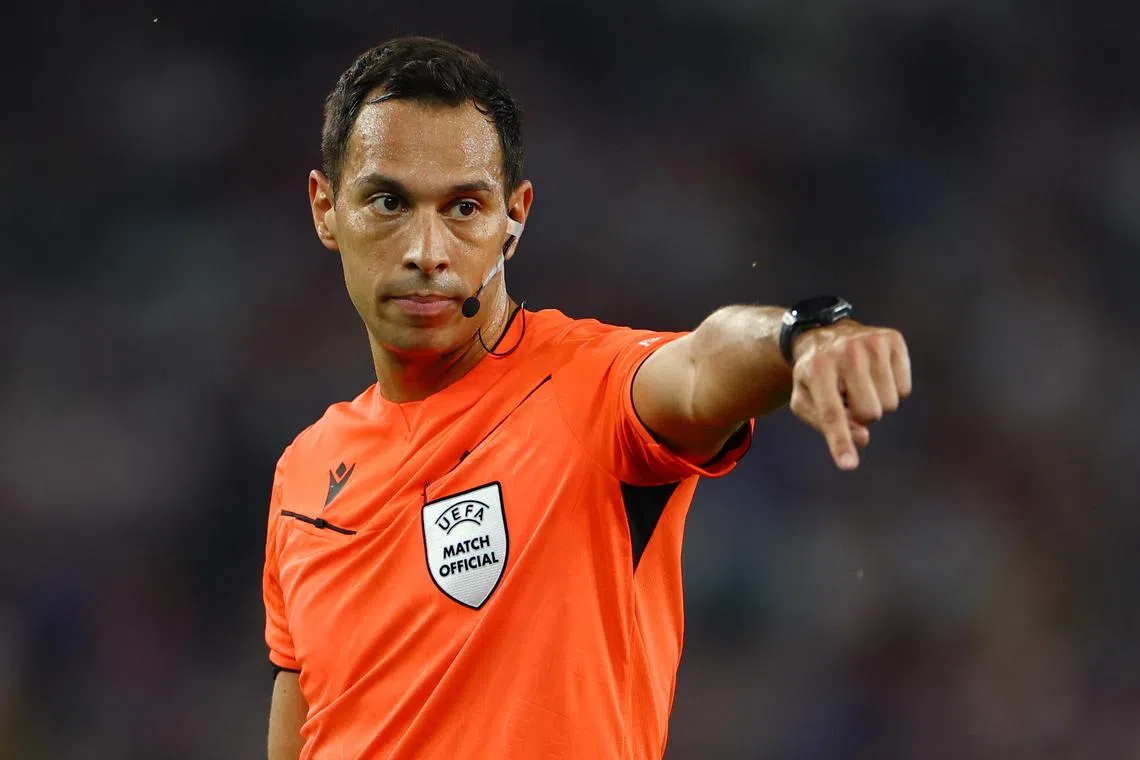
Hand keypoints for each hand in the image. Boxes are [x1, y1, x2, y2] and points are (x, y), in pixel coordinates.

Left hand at [788, 321, 911, 469]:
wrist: (823, 333)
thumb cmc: (814, 375)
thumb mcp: (805, 400)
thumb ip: (825, 423)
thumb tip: (862, 437)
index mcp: (817, 369)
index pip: (832, 414)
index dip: (841, 441)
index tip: (849, 465)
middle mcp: (846, 352)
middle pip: (869, 413)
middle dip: (860, 415)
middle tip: (847, 396)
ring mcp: (872, 342)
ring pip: (890, 404)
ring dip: (876, 401)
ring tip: (858, 383)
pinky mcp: (893, 339)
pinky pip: (904, 389)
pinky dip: (891, 388)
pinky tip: (874, 373)